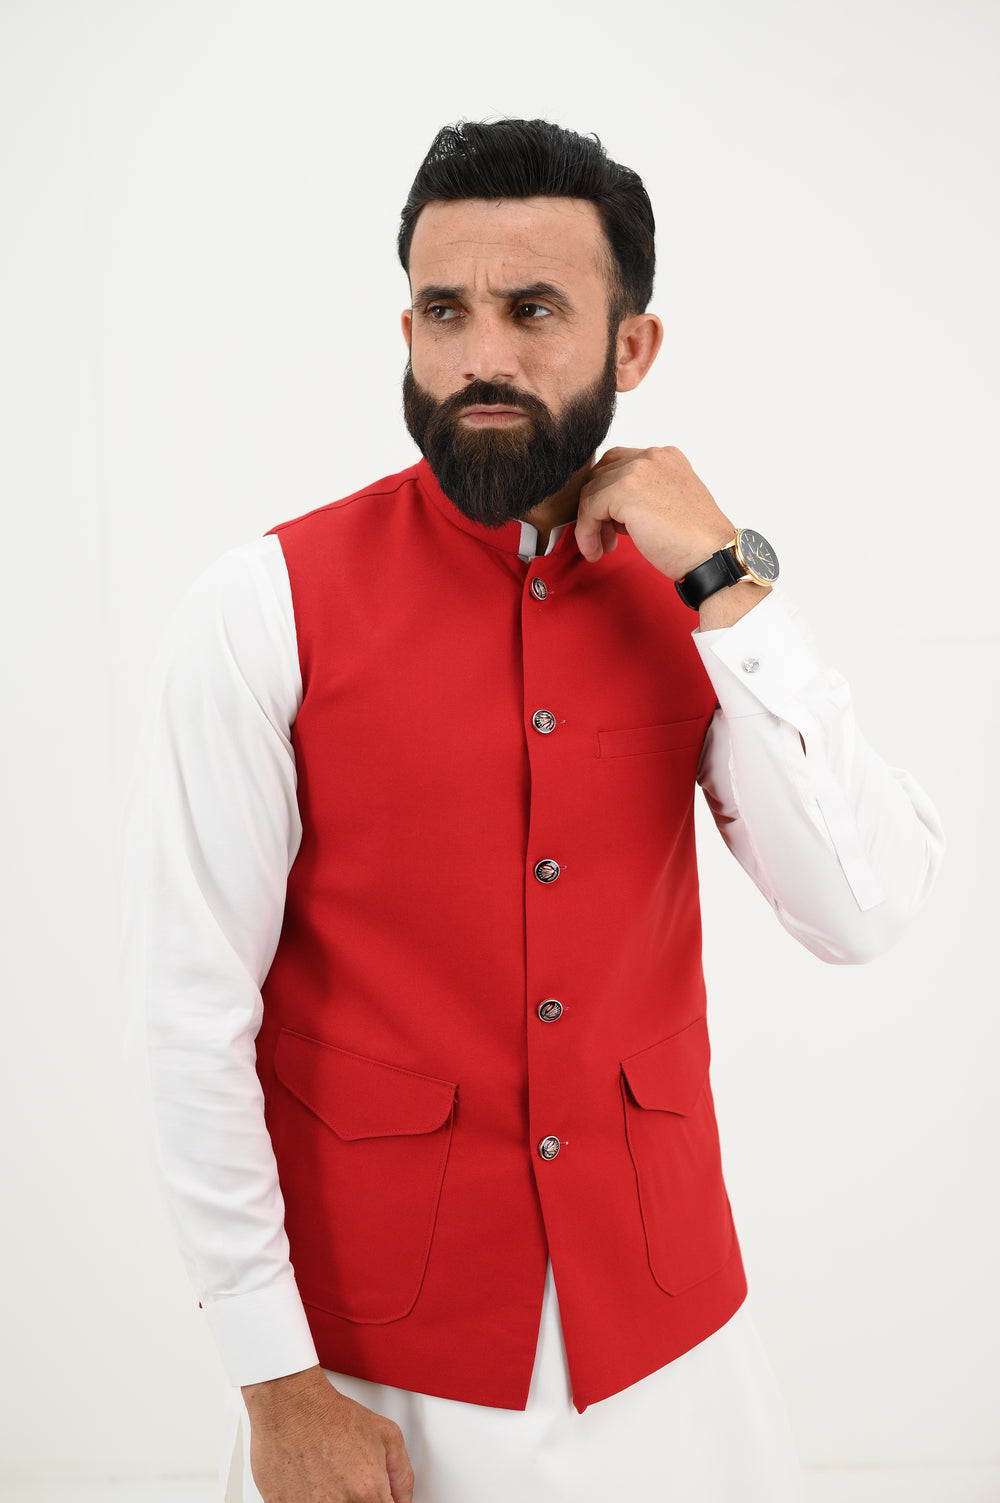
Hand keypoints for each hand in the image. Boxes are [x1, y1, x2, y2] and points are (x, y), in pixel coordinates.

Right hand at [242, 1365, 414, 1502]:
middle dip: (358, 1498)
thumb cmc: (334, 1416)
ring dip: (333, 1499)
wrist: (294, 1405)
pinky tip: (312, 1480)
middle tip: (351, 1480)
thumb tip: (403, 1501)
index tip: (378, 1495)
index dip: (383, 1502)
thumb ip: (402, 1475)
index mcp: (368, 1492)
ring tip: (329, 1478)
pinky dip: (311, 1498)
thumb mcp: (386, 1434)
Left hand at [575, 445, 733, 579]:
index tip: (613, 526)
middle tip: (606, 538)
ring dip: (591, 523)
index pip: (619, 464)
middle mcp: (652, 456)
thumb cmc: (695, 541)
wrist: (712, 555)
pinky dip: (586, 531)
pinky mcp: (624, 490)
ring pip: (592, 491)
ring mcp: (638, 469)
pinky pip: (588, 507)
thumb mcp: (668, 505)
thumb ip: (642, 497)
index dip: (609, 495)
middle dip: (597, 507)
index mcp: (666, 457)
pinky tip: (596, 550)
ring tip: (601, 548)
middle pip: (602, 474)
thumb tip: (609, 509)